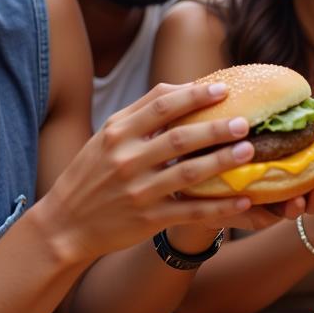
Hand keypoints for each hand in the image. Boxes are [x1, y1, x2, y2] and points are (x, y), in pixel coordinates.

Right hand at [38, 80, 291, 262]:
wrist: (65, 225)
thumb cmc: (93, 173)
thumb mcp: (107, 137)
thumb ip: (142, 112)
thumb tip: (185, 87)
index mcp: (117, 134)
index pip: (160, 107)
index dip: (193, 97)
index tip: (223, 90)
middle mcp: (126, 160)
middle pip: (178, 139)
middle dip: (215, 129)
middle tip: (245, 122)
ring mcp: (138, 192)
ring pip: (187, 174)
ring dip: (220, 162)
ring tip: (248, 151)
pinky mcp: (148, 220)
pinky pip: (189, 211)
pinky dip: (218, 207)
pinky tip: (243, 200)